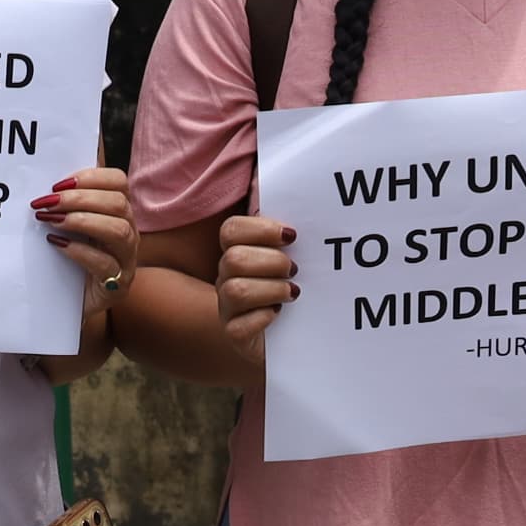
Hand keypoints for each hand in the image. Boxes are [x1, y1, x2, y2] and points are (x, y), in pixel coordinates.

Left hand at [37, 166, 135, 327]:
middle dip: (79, 198)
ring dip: (81, 221)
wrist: (66, 309)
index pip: (119, 182)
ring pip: (119, 231)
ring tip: (50, 221)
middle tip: (46, 203)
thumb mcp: (67, 229)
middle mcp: (129, 234)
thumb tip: (48, 180)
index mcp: (119, 213)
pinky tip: (57, 245)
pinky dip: (80, 251)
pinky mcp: (117, 288)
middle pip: (118, 204)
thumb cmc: (66, 263)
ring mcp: (127, 262)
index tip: (58, 183)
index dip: (91, 176)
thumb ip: (66, 205)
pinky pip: (106, 264)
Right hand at [212, 212, 297, 350]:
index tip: (292, 236)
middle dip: (271, 261)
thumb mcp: (296, 255)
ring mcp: (228, 307)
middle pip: (233, 258)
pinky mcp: (235, 335)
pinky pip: (239, 326)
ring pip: (235, 290)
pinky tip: (280, 314)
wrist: (298, 336)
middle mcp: (227, 278)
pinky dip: (263, 318)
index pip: (231, 230)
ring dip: (271, 289)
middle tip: (296, 270)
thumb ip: (289, 229)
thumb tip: (277, 189)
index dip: (261, 229)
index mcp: (238, 252)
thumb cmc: (296, 289)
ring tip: (294, 292)